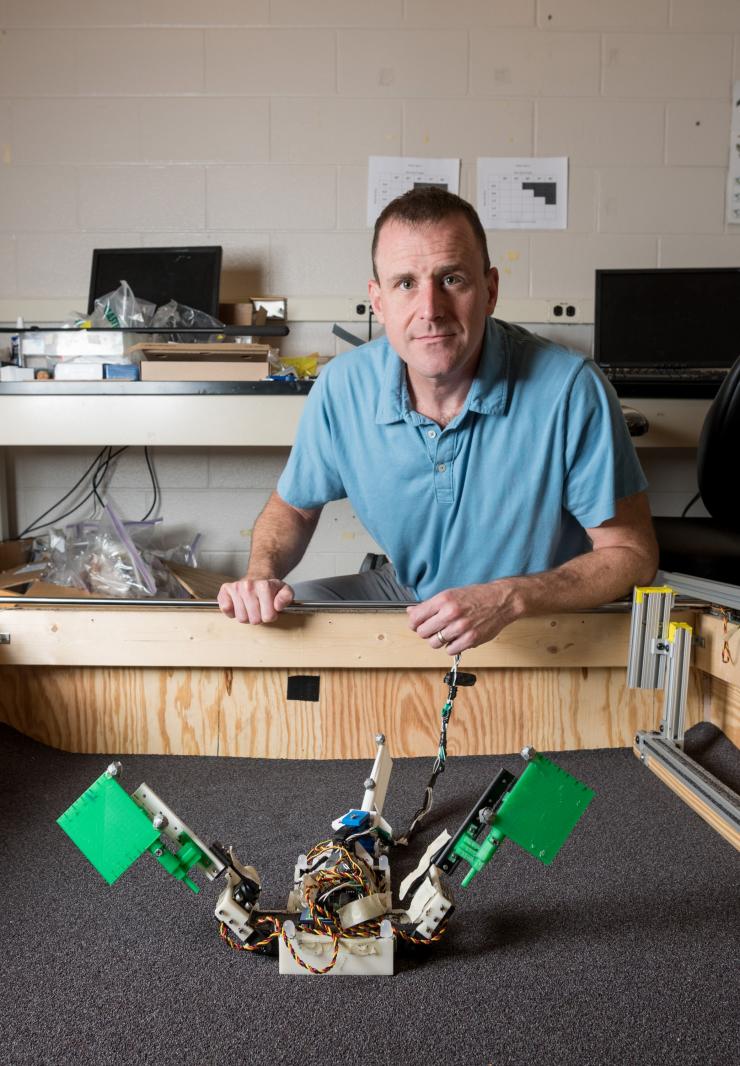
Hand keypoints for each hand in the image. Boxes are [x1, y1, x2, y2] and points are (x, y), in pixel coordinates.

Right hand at [217, 577, 293, 623]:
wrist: (258, 576)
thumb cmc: (270, 588)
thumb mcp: (285, 590)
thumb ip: (286, 597)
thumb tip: (278, 606)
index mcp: (264, 586)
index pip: (268, 616)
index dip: (270, 616)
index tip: (270, 609)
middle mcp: (248, 586)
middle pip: (254, 620)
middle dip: (259, 618)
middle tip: (260, 609)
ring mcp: (235, 588)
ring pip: (241, 618)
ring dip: (247, 616)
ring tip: (250, 608)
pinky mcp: (225, 591)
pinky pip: (226, 609)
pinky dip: (232, 612)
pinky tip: (238, 606)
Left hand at [406, 580, 523, 653]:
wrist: (501, 600)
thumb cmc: (476, 596)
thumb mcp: (450, 594)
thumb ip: (430, 605)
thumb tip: (410, 612)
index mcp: (444, 600)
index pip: (416, 618)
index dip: (413, 624)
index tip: (416, 625)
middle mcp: (451, 614)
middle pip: (423, 632)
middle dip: (426, 632)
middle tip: (434, 629)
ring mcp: (461, 628)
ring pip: (435, 643)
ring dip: (439, 640)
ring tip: (447, 633)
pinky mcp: (471, 639)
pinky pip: (450, 650)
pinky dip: (452, 646)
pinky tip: (457, 638)